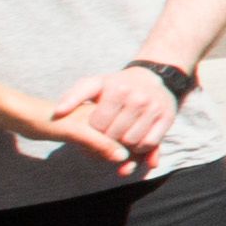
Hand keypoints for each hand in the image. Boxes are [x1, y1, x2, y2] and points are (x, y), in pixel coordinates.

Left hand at [52, 66, 181, 159]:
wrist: (154, 77)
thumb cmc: (118, 84)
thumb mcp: (95, 84)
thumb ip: (74, 95)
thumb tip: (58, 112)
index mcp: (116, 89)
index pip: (98, 125)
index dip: (92, 134)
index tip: (92, 133)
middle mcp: (136, 98)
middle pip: (114, 136)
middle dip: (107, 142)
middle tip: (105, 142)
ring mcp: (153, 108)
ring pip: (132, 143)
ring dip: (124, 147)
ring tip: (118, 141)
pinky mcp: (167, 118)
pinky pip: (149, 144)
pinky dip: (140, 148)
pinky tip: (134, 142)